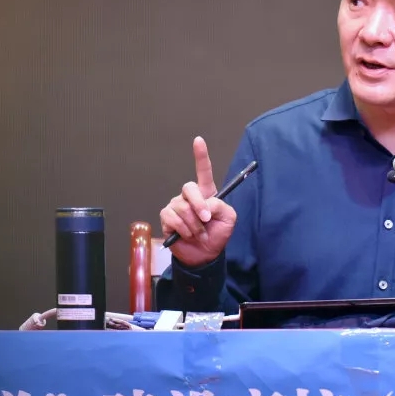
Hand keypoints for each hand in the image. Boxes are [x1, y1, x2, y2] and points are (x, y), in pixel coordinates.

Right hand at [160, 136, 236, 267]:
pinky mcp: (166, 217)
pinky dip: (183, 229)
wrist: (204, 255)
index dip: (200, 155)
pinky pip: (172, 218)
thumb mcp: (228, 219)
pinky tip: (187, 235)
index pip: (203, 171)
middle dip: (199, 204)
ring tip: (199, 234)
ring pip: (182, 207)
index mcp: (206, 193)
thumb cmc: (217, 235)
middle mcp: (190, 196)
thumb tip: (205, 204)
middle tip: (206, 219)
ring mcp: (176, 205)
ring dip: (194, 224)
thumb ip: (220, 206)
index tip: (198, 140)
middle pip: (190, 188)